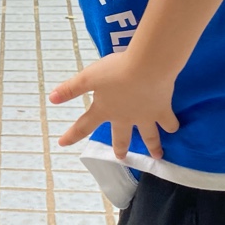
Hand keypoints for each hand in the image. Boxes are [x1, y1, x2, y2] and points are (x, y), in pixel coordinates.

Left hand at [50, 49, 179, 159]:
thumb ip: (70, 89)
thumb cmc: (116, 70)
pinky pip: (168, 121)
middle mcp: (125, 118)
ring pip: (150, 136)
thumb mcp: (88, 77)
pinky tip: (174, 128)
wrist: (148, 67)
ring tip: (158, 155)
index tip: (62, 144)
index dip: (72, 135)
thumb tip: (51, 98)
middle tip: (120, 157)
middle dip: (120, 148)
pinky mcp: (162, 110)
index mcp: (104, 110)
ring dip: (153, 146)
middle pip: (121, 137)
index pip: (84, 126)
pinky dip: (171, 125)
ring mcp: (145, 117)